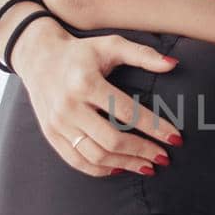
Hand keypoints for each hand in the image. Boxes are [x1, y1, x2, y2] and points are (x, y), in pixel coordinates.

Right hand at [9, 18, 182, 176]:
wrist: (38, 57)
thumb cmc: (81, 51)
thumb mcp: (111, 45)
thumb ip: (143, 54)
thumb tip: (174, 65)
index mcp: (86, 82)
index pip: (127, 112)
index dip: (154, 127)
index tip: (175, 138)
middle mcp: (69, 106)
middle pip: (112, 139)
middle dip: (142, 151)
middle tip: (164, 158)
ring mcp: (58, 123)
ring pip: (95, 155)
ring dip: (125, 164)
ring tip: (147, 166)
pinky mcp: (51, 135)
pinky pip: (77, 161)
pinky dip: (100, 169)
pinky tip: (120, 167)